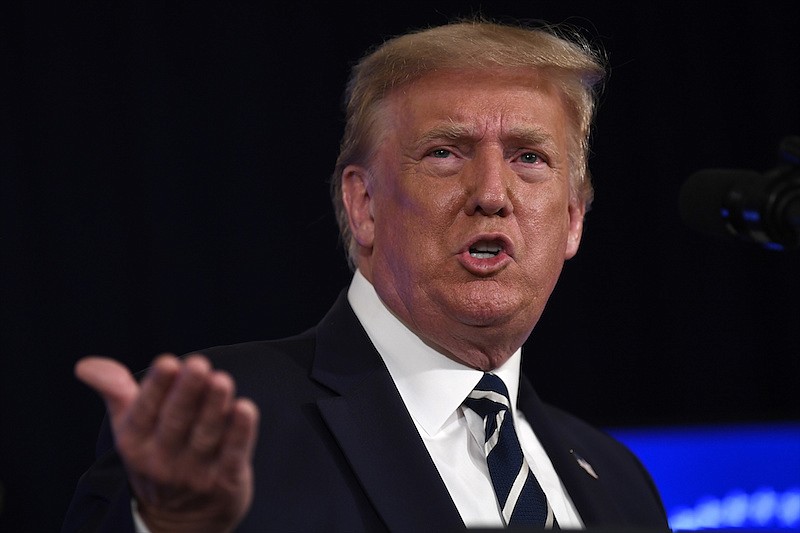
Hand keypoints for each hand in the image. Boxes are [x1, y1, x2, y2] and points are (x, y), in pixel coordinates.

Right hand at [75, 354, 258, 532]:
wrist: (181, 518)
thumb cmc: (157, 452)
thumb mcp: (130, 427)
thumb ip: (115, 391)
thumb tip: (84, 366)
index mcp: (135, 442)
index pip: (144, 412)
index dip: (157, 387)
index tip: (168, 362)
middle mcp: (162, 460)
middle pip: (176, 421)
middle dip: (187, 392)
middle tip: (199, 364)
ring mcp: (194, 473)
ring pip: (205, 435)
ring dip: (214, 406)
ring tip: (222, 380)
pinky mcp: (225, 482)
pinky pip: (233, 455)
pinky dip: (240, 433)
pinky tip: (245, 409)